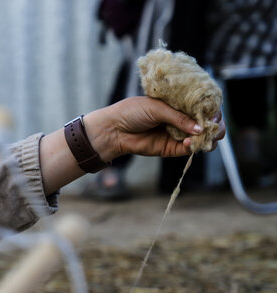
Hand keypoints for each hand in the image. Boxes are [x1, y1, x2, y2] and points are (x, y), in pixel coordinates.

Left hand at [82, 96, 225, 161]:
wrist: (115, 129)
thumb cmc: (133, 112)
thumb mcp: (157, 108)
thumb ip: (179, 117)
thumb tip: (201, 128)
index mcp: (180, 104)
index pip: (205, 107)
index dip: (213, 110)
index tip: (214, 112)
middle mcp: (182, 119)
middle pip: (208, 124)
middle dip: (216, 125)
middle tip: (213, 126)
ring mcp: (178, 134)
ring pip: (203, 138)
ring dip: (209, 137)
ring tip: (205, 135)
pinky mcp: (172, 148)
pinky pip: (189, 149)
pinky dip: (193, 146)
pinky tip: (189, 142)